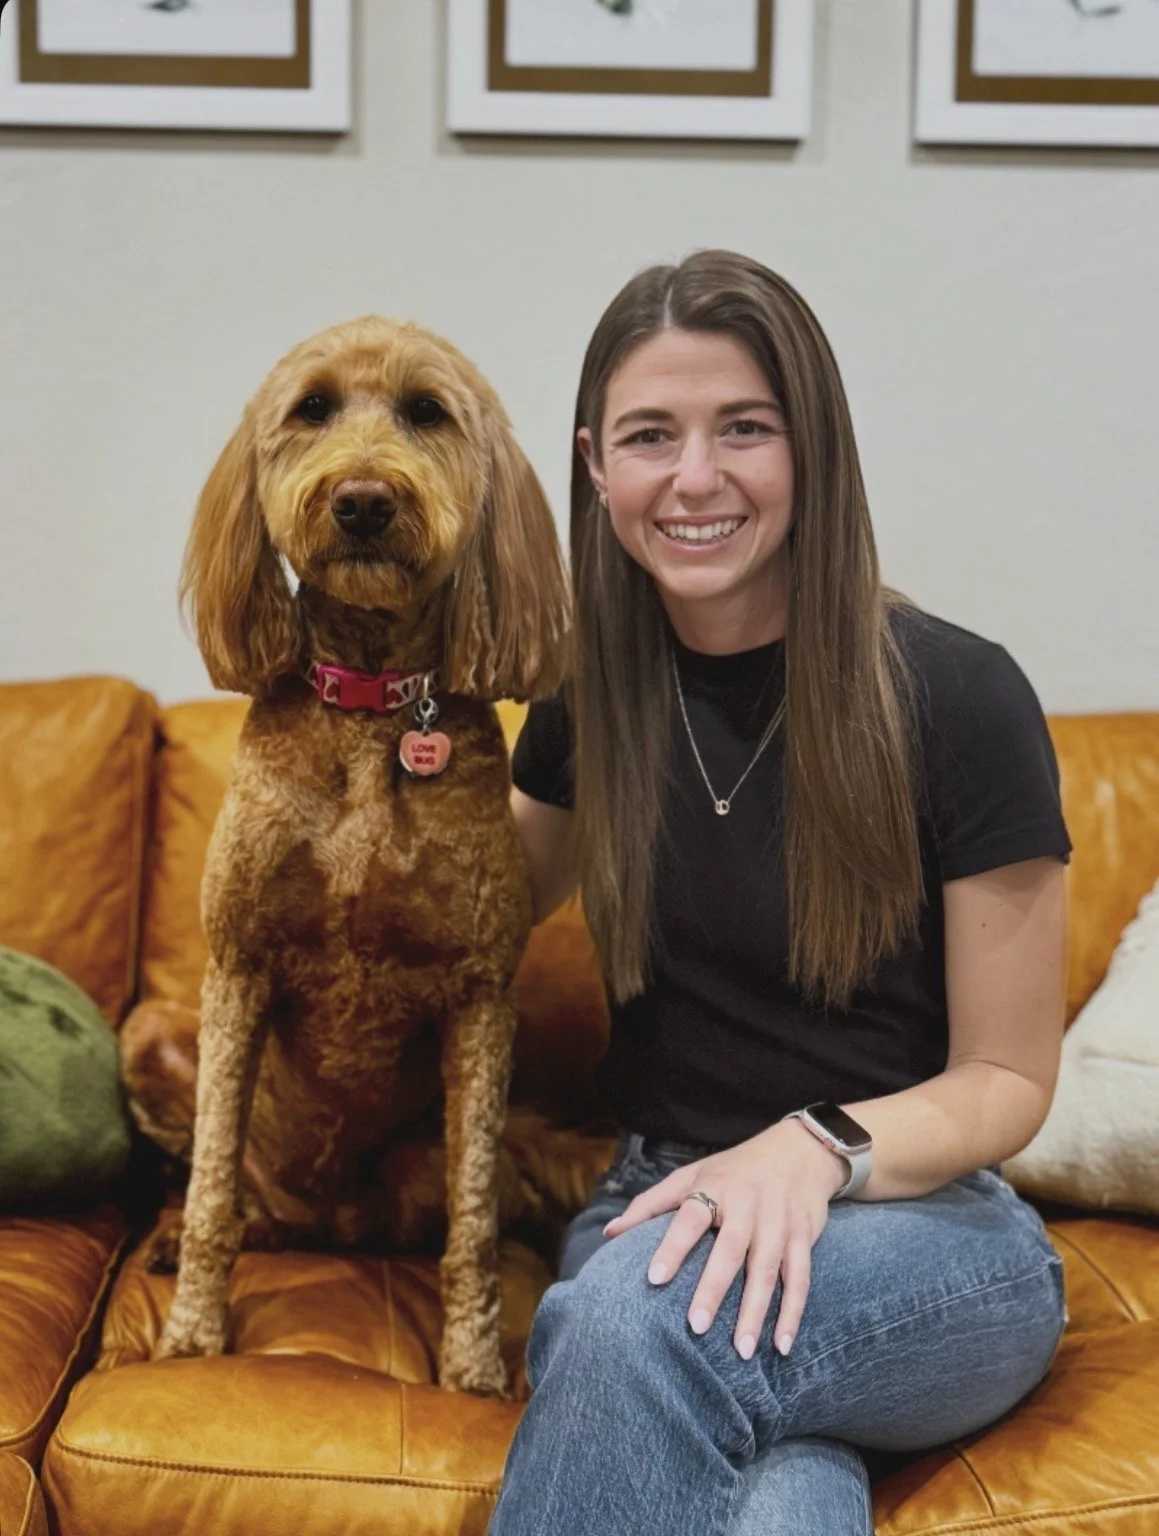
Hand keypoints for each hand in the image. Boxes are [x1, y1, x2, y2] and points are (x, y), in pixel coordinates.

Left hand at [601, 1119, 848, 1359]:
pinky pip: (800, 1278)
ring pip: (768, 1268)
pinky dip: (793, 1312)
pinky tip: (782, 1346)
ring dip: (756, 1311)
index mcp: (714, 1187)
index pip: (690, 1217)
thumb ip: (651, 1204)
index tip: (653, 1279)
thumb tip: (609, 1233)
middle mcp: (748, 1204)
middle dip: (715, 1288)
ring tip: (742, 1351)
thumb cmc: (733, 1170)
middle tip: (696, 1326)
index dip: (672, 1246)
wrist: (798, 1151)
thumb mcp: (692, 1175)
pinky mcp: (803, 1236)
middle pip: (731, 1248)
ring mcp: (778, 1221)